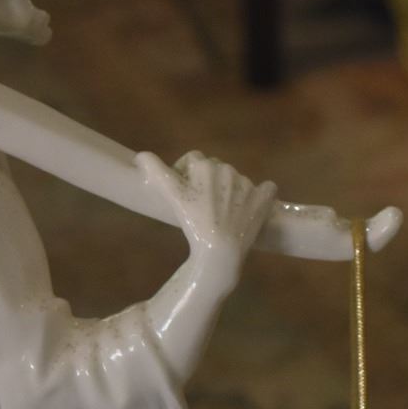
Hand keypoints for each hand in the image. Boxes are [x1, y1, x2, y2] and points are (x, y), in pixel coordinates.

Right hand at [136, 151, 277, 273]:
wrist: (220, 253)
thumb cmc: (193, 224)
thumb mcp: (172, 196)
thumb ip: (158, 172)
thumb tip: (141, 156)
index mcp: (205, 165)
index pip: (194, 159)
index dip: (186, 174)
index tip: (185, 193)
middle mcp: (227, 169)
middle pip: (215, 169)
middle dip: (208, 183)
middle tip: (202, 207)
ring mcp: (247, 183)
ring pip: (235, 180)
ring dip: (229, 191)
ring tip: (222, 214)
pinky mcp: (263, 198)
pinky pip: (266, 189)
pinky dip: (259, 196)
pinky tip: (249, 209)